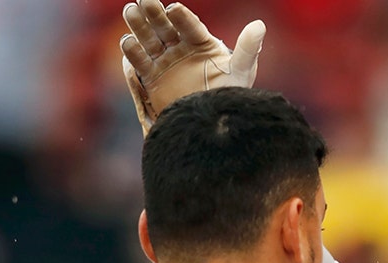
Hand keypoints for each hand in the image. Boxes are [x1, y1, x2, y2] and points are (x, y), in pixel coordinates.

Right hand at [120, 0, 265, 134]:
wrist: (212, 126)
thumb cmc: (231, 96)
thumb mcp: (241, 71)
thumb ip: (247, 48)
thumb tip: (260, 25)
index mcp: (202, 43)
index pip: (190, 26)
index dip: (182, 17)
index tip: (174, 8)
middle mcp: (181, 48)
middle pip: (165, 27)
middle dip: (154, 13)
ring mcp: (165, 61)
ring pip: (149, 39)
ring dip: (139, 26)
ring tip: (130, 11)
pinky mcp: (152, 78)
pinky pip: (139, 62)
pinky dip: (133, 52)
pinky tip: (127, 41)